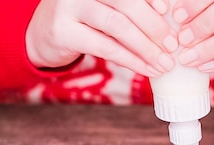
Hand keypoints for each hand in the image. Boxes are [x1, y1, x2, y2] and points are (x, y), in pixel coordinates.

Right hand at [26, 0, 177, 76]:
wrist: (41, 35)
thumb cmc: (84, 19)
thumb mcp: (104, 6)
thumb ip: (128, 9)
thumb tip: (168, 23)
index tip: (169, 13)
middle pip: (126, 3)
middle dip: (153, 26)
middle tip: (172, 45)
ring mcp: (69, 7)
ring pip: (117, 26)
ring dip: (145, 47)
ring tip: (163, 63)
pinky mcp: (64, 32)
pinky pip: (105, 47)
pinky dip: (130, 60)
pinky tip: (146, 69)